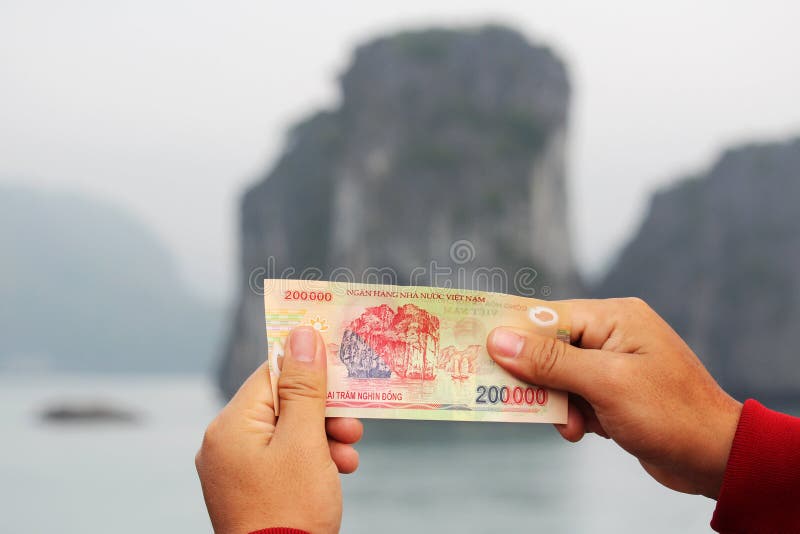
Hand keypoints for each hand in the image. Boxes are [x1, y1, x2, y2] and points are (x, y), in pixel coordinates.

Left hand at [196, 326, 362, 532]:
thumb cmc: (291, 508)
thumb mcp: (305, 441)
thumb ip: (304, 386)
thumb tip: (301, 334)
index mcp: (230, 426)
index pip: (271, 374)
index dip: (309, 370)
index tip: (341, 370)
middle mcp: (226, 443)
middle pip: (282, 404)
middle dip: (323, 413)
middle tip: (352, 425)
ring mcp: (236, 469)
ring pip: (287, 433)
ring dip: (324, 437)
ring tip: (349, 454)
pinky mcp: (250, 488)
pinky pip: (283, 458)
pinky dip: (312, 459)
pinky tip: (338, 469)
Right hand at [486, 297, 741, 498]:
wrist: (716, 458)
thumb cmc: (669, 413)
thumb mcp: (605, 384)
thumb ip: (550, 360)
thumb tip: (499, 339)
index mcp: (614, 317)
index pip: (548, 316)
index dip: (513, 334)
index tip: (478, 349)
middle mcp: (612, 333)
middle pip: (548, 347)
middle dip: (538, 379)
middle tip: (520, 400)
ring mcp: (613, 364)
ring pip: (557, 376)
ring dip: (556, 403)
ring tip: (572, 425)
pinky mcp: (613, 392)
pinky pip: (573, 396)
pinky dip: (571, 414)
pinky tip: (583, 431)